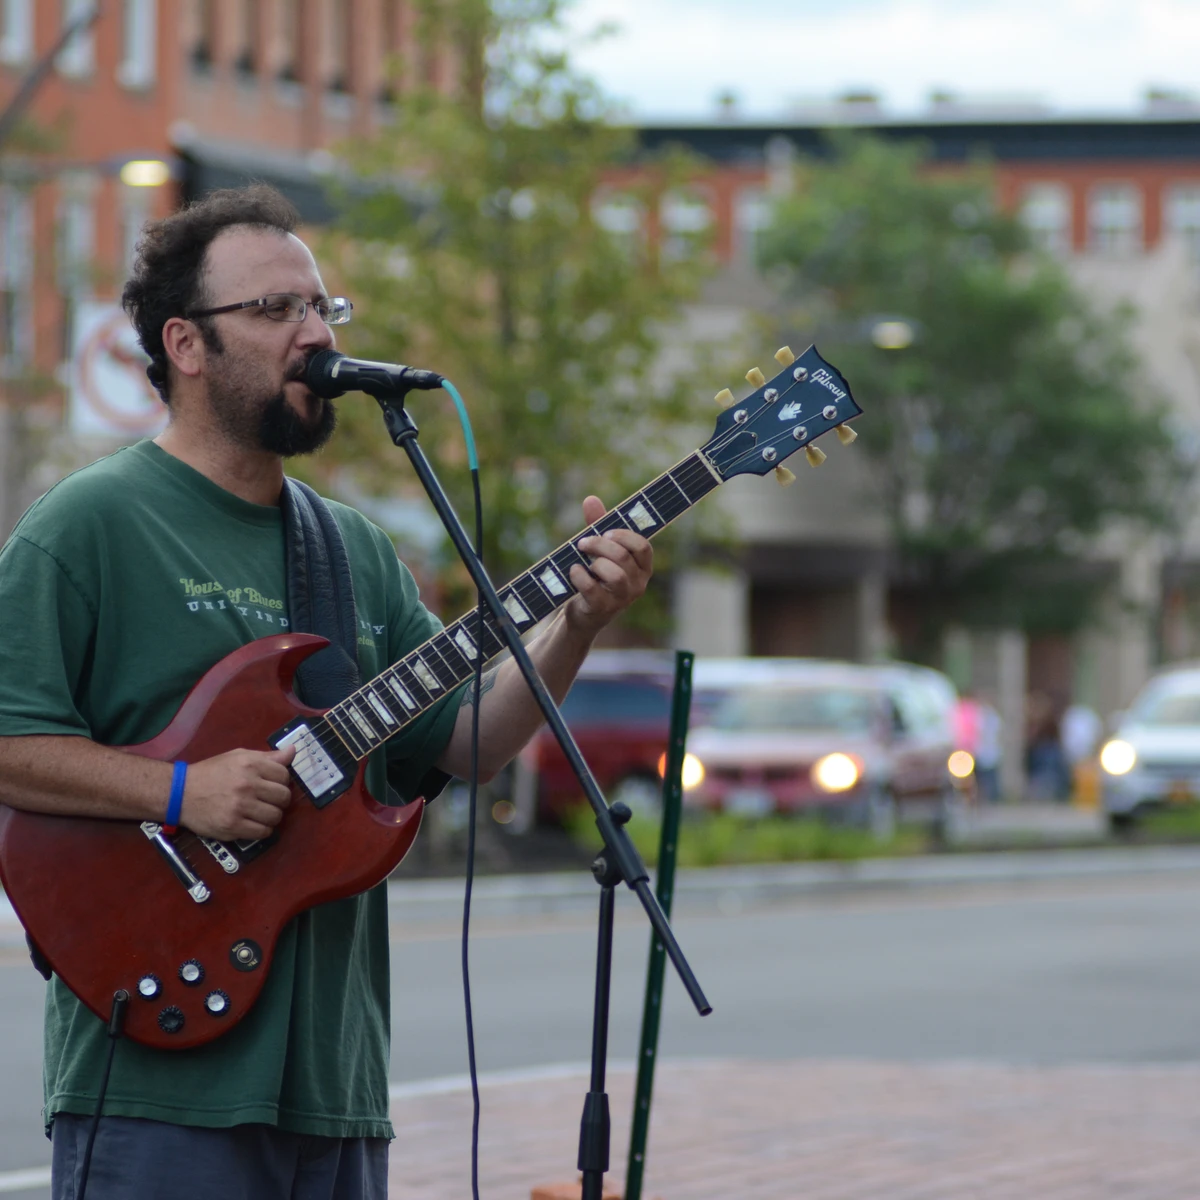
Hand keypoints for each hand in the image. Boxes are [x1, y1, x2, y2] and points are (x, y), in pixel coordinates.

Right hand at [178, 745, 295, 840]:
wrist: (180, 792)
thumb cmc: (212, 772)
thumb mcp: (238, 756)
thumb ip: (267, 756)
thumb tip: (293, 751)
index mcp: (251, 764)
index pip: (284, 776)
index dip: (281, 782)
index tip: (271, 785)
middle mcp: (248, 785)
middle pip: (284, 797)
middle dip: (279, 800)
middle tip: (268, 801)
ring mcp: (240, 807)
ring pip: (275, 817)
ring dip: (271, 817)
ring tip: (260, 813)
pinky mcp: (232, 826)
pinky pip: (262, 833)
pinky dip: (262, 830)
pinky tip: (253, 824)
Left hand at [564, 495, 652, 638]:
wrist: (583, 613)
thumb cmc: (595, 577)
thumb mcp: (599, 550)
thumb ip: (598, 525)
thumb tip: (590, 499)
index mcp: (642, 568)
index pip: (643, 547)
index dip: (624, 536)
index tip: (606, 532)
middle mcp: (638, 584)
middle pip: (623, 557)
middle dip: (600, 545)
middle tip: (583, 543)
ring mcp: (622, 599)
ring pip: (614, 574)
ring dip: (594, 562)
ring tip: (583, 561)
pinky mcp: (603, 609)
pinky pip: (592, 588)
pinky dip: (579, 576)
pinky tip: (574, 572)